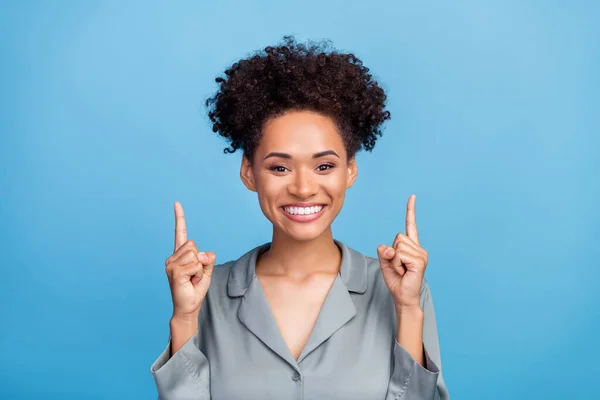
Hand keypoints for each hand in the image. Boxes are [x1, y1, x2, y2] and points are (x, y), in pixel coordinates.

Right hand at [164, 201, 215, 319]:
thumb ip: (207, 259)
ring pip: (195, 255)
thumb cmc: (195, 288)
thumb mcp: (206, 270)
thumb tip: (203, 254)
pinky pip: (195, 265)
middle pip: (193, 245)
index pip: (180, 233)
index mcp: (180, 255)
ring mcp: (171, 264)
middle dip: (200, 260)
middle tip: (195, 274)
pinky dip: (198, 274)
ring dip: (199, 268)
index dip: (180, 218)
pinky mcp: (174, 272)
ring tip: (193, 279)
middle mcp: (172, 257)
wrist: (188, 306)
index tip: (177, 203)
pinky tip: (190, 282)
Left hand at [377, 194, 428, 310]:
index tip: (412, 196)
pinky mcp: (420, 261)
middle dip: (392, 252)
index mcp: (411, 246)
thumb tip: (389, 248)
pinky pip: (399, 255)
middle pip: (397, 237)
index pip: (410, 225)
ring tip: (401, 270)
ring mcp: (421, 254)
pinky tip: (404, 271)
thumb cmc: (396, 280)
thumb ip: (384, 252)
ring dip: (394, 260)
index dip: (410, 211)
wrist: (403, 297)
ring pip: (397, 246)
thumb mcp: (385, 263)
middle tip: (398, 266)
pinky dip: (397, 264)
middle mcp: (418, 248)